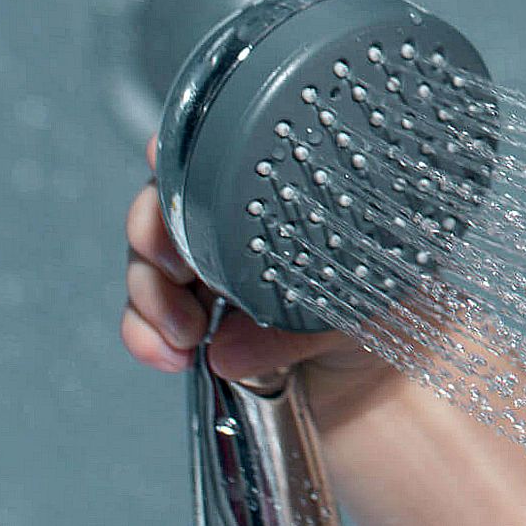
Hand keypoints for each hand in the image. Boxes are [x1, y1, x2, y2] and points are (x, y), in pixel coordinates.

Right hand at [121, 133, 374, 383]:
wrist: (377, 374)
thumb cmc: (383, 310)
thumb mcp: (363, 305)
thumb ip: (300, 329)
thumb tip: (226, 350)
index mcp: (281, 195)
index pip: (220, 153)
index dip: (182, 151)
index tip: (162, 163)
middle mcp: (236, 223)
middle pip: (165, 202)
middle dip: (153, 233)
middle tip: (176, 268)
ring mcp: (208, 269)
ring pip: (146, 259)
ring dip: (150, 295)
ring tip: (186, 332)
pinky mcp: (189, 315)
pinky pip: (143, 316)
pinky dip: (144, 335)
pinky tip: (169, 354)